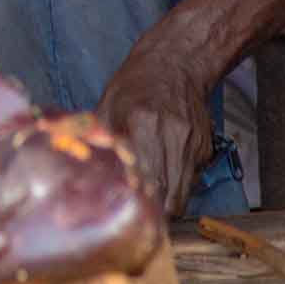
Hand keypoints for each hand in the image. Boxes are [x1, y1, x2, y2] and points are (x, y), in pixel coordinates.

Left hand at [97, 41, 214, 218]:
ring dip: (166, 204)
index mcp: (144, 124)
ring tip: (148, 206)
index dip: (139, 206)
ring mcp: (194, 144)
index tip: (127, 218)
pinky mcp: (206, 149)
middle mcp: (174, 137)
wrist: (178, 62)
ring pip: (184, 193)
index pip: (147, 180)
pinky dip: (176, 184)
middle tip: (136, 221)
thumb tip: (79, 169)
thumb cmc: (137, 82)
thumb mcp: (109, 104)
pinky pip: (192, 179)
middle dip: (154, 215)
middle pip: (170, 196)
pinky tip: (162, 174)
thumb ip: (99, 139)